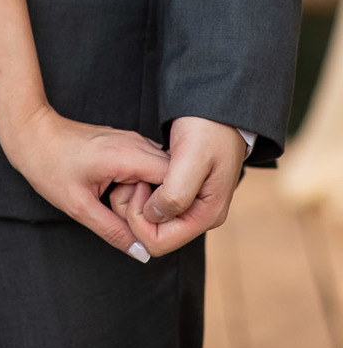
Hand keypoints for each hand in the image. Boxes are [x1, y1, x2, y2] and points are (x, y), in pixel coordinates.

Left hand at [0, 106, 169, 257]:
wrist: (31, 133)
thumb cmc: (49, 165)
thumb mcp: (78, 207)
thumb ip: (113, 231)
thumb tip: (141, 252)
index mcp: (126, 155)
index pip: (174, 180)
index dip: (171, 207)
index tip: (153, 225)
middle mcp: (135, 142)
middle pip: (172, 178)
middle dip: (160, 204)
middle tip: (133, 220)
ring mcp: (132, 140)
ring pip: (162, 173)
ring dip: (150, 195)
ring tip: (120, 206)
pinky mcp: (126, 144)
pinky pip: (148, 167)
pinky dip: (142, 186)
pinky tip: (120, 197)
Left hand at [108, 116, 245, 257]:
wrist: (216, 104)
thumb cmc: (207, 127)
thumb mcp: (191, 158)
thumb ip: (175, 194)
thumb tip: (154, 217)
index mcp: (205, 213)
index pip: (160, 243)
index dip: (138, 222)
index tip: (134, 188)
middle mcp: (200, 212)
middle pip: (155, 233)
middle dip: (135, 212)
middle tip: (130, 179)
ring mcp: (191, 200)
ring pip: (153, 218)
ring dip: (137, 199)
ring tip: (135, 172)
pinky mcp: (182, 187)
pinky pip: (155, 201)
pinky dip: (142, 188)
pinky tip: (139, 170)